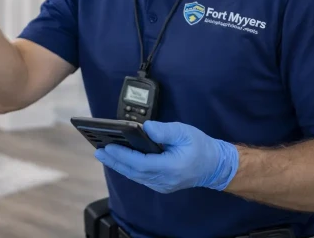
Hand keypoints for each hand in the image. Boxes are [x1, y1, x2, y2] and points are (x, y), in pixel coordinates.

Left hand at [94, 121, 238, 193]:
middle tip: (98, 150)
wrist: (215, 166)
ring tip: (104, 153)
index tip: (108, 147)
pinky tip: (119, 160)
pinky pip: (141, 177)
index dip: (123, 155)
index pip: (141, 163)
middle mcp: (164, 180)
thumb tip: (146, 128)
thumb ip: (165, 131)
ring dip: (119, 165)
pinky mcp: (161, 184)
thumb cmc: (200, 147)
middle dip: (115, 161)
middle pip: (134, 172)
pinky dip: (128, 168)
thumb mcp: (184, 132)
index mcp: (171, 167)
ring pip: (136, 176)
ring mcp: (162, 185)